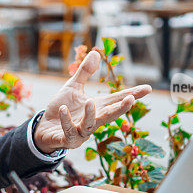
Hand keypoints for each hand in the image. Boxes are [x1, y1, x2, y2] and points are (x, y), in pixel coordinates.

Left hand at [33, 50, 151, 152]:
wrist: (44, 128)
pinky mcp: (67, 139)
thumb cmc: (61, 108)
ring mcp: (81, 132)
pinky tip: (63, 110)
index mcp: (97, 107)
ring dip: (91, 115)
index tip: (148, 88)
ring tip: (90, 102)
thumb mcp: (73, 87)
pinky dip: (66, 120)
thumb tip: (96, 53)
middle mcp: (93, 120)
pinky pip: (68, 130)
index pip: (117, 100)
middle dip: (121, 108)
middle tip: (131, 100)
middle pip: (110, 115)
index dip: (133, 94)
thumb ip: (84, 72)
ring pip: (90, 125)